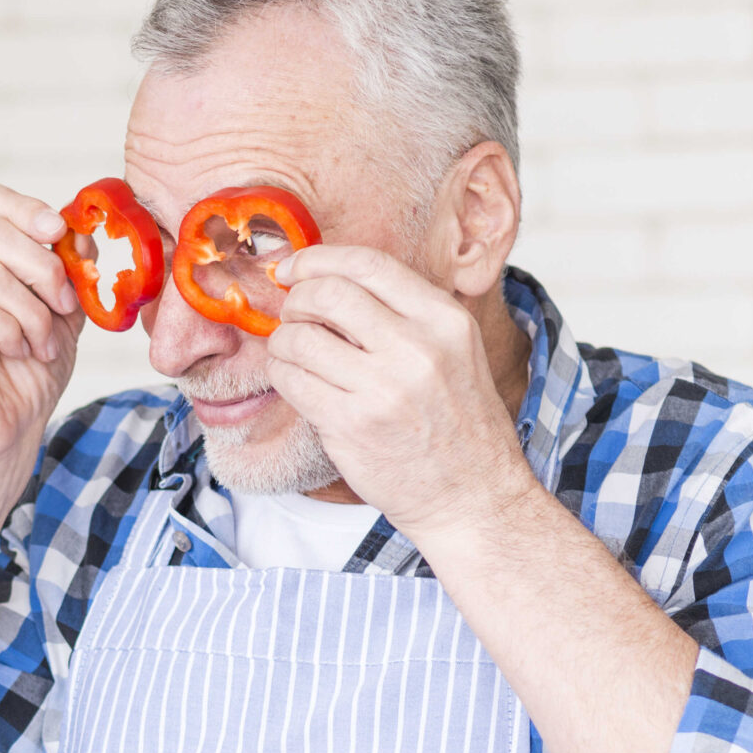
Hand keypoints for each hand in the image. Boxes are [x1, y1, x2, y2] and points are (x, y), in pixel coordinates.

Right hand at [0, 182, 85, 480]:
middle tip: (64, 309)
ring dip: (30, 313)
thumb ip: (66, 267)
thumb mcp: (61, 312)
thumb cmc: (26, 379)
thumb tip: (75, 229)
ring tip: (39, 347)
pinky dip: (6, 330)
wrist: (4, 438)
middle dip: (42, 268)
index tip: (58, 233)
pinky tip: (14, 353)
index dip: (23, 207)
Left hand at [264, 245, 532, 537]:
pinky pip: (291, 381)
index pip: (368, 264)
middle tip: (292, 315)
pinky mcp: (350, 425)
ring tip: (294, 354)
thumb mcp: (454, 350)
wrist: (470, 494)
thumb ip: (403, 312)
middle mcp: (417, 348)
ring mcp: (382, 389)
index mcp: (444, 319)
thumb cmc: (455, 422)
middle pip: (326, 294)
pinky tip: (295, 380)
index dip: (318, 258)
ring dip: (282, 341)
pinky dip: (282, 374)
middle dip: (295, 299)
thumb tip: (329, 278)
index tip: (294, 267)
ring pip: (299, 338)